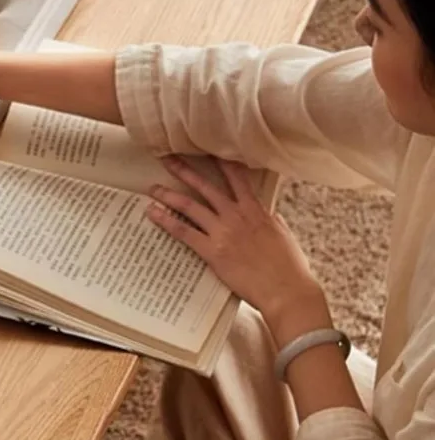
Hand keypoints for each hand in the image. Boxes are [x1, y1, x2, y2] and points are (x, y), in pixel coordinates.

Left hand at [147, 157, 323, 325]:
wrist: (285, 290)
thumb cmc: (288, 266)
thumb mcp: (282, 234)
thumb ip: (269, 219)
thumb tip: (265, 212)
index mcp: (256, 210)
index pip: (237, 177)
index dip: (221, 161)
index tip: (206, 149)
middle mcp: (237, 215)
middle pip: (206, 186)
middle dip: (185, 170)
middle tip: (167, 158)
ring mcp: (223, 232)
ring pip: (190, 205)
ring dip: (168, 194)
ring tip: (152, 188)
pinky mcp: (212, 251)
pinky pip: (183, 231)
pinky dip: (165, 220)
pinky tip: (152, 213)